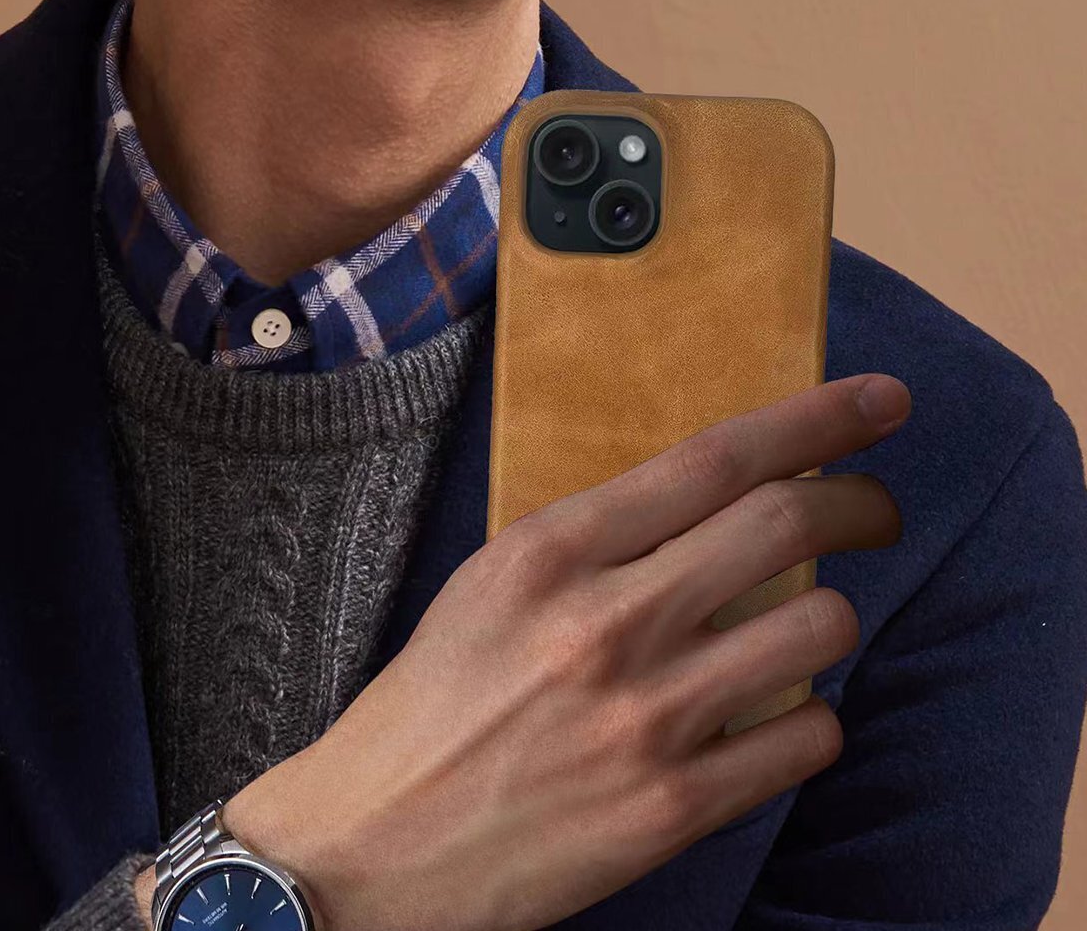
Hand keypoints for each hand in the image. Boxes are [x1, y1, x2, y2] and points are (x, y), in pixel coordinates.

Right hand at [225, 370, 909, 930]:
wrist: (372, 849)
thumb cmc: (435, 703)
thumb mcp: (497, 582)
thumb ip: (602, 536)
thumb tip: (723, 495)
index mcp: (552, 550)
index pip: (715, 458)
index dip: (815, 419)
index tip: (878, 402)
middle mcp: (605, 623)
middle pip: (785, 523)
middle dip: (860, 502)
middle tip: (875, 507)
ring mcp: (644, 719)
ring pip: (817, 628)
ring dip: (833, 617)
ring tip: (806, 625)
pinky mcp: (670, 811)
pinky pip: (806, 739)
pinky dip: (813, 720)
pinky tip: (780, 716)